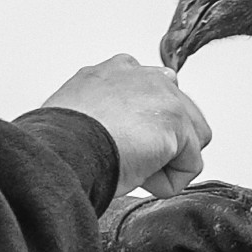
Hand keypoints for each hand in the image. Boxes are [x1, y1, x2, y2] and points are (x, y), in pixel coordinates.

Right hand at [44, 55, 210, 197]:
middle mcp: (145, 75)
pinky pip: (190, 165)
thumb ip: (104, 109)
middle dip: (162, 143)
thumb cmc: (59, 139)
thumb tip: (113, 132)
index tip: (120, 143)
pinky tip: (139, 178)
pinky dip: (168, 182)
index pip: (153, 95)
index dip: (143, 129)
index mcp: (118, 69)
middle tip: (127, 159)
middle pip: (178, 115)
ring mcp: (165, 96)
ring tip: (134, 168)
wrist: (61, 148)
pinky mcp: (177, 123)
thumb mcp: (78, 111)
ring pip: (191, 139)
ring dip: (168, 161)